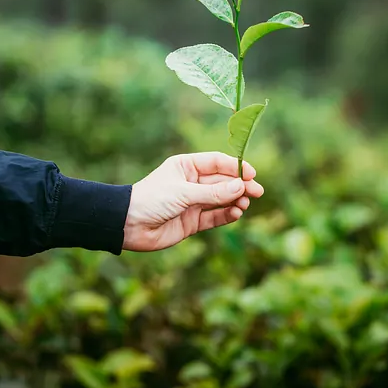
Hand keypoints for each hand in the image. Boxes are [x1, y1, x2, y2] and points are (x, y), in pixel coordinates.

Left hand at [123, 152, 263, 251]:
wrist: (129, 225)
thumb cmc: (152, 199)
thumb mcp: (183, 193)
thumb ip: (213, 193)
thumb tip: (241, 186)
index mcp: (186, 166)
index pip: (216, 162)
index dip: (235, 167)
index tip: (251, 174)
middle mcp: (191, 182)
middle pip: (222, 182)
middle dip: (240, 186)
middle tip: (258, 191)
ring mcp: (192, 202)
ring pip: (221, 200)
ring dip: (235, 200)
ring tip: (245, 204)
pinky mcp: (192, 222)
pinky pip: (214, 217)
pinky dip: (226, 215)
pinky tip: (236, 213)